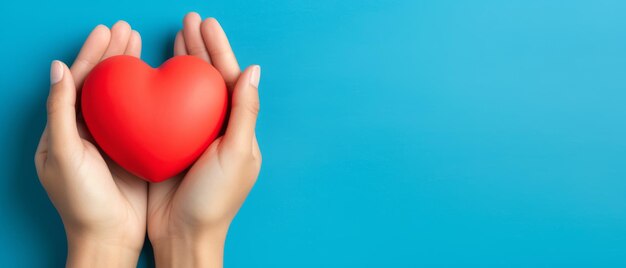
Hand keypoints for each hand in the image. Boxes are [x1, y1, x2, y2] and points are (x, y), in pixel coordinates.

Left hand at [35, 21, 146, 267]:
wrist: (108, 237)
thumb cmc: (81, 200)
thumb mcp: (63, 154)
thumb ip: (60, 111)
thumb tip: (59, 68)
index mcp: (65, 129)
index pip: (78, 82)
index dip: (91, 55)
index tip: (107, 32)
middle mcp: (88, 131)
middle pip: (100, 84)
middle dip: (112, 55)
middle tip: (127, 29)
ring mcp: (113, 140)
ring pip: (121, 96)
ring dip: (129, 69)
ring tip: (139, 43)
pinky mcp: (135, 150)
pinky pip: (141, 115)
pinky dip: (148, 95)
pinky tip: (159, 81)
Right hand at [147, 12, 261, 266]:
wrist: (185, 234)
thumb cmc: (215, 199)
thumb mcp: (236, 154)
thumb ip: (245, 111)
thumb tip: (253, 69)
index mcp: (236, 127)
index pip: (228, 78)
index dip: (218, 50)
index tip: (206, 24)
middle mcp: (216, 127)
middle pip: (208, 78)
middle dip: (200, 48)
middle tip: (189, 19)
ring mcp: (192, 134)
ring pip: (187, 88)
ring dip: (183, 61)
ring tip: (176, 35)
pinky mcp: (169, 143)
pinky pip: (165, 107)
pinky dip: (162, 86)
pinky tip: (154, 70)